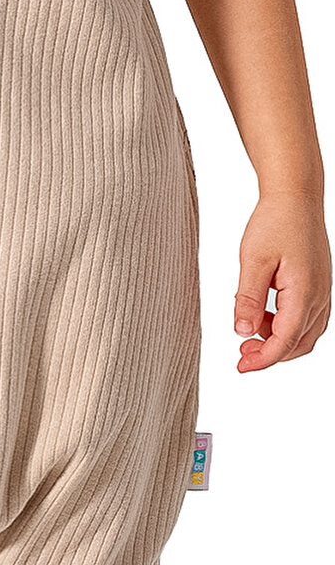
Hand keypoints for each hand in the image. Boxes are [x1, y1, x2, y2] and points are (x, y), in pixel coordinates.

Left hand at [232, 191, 330, 368]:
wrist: (296, 198)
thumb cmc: (275, 222)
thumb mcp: (252, 260)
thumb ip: (248, 298)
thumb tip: (242, 331)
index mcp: (304, 292)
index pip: (285, 340)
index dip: (263, 359)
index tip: (242, 367)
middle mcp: (319, 296)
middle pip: (298, 343)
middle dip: (270, 354)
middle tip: (241, 354)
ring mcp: (322, 291)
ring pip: (305, 333)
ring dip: (278, 341)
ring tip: (249, 334)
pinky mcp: (318, 286)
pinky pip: (307, 318)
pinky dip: (286, 326)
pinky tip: (263, 316)